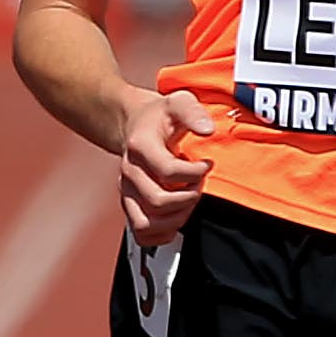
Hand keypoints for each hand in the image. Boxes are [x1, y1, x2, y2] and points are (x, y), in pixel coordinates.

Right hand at [120, 86, 211, 243]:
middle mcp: (129, 172)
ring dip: (175, 219)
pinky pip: (140, 234)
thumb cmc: (160, 117)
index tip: (206, 164)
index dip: (195, 172)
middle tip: (198, 185)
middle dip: (187, 197)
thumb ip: (194, 112)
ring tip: (188, 202)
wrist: (136, 125)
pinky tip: (176, 218)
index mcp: (139, 146)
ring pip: (146, 223)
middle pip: (157, 201)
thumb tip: (208, 130)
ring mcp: (127, 191)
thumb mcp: (179, 102)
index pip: (168, 171)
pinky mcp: (129, 205)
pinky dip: (162, 234)